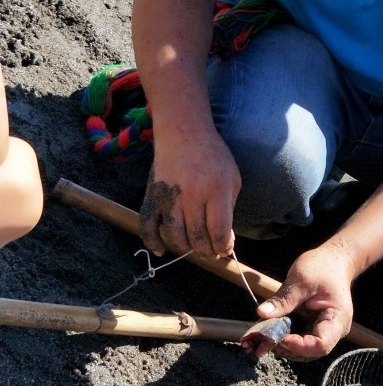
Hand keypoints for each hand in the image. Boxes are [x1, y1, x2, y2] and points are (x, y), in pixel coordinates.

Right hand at [140, 129, 240, 258]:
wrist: (183, 132)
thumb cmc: (213, 156)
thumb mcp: (232, 178)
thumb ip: (230, 209)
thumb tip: (225, 240)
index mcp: (216, 190)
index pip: (219, 231)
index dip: (223, 247)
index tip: (225, 250)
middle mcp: (191, 195)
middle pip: (197, 237)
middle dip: (207, 251)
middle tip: (211, 252)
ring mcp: (169, 197)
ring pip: (174, 236)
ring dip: (186, 248)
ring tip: (194, 246)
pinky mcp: (152, 196)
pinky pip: (147, 226)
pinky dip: (153, 242)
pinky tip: (162, 251)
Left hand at [252, 241, 356, 359]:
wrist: (333, 261)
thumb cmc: (322, 267)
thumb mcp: (301, 279)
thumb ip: (283, 299)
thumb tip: (261, 314)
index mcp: (337, 318)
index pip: (320, 345)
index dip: (298, 345)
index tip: (278, 336)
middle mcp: (334, 330)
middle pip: (310, 352)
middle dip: (286, 347)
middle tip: (265, 336)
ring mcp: (324, 331)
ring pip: (303, 351)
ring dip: (283, 345)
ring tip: (265, 332)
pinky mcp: (314, 328)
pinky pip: (299, 340)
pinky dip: (284, 338)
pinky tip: (272, 328)